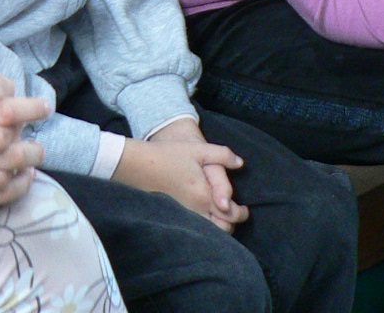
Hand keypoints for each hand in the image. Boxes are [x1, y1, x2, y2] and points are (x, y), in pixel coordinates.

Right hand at [114, 126, 246, 230]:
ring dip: (219, 228)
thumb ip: (222, 155)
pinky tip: (204, 219)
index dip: (242, 214)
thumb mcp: (199, 150)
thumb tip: (240, 163)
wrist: (138, 164)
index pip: (231, 214)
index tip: (245, 210)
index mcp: (204, 195)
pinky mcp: (173, 216)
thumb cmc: (169, 155)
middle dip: (232, 224)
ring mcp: (183, 216)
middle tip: (235, 215)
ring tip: (221, 217)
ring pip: (208, 233)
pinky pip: (195, 230)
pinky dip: (204, 229)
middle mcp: (195, 210)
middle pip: (222, 230)